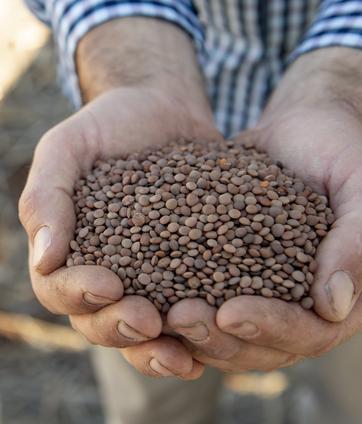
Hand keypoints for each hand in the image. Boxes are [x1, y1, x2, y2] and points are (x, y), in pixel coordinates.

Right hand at [19, 16, 221, 379]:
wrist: (164, 107)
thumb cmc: (106, 124)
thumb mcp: (66, 147)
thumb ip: (45, 197)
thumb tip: (43, 260)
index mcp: (64, 251)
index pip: (56, 289)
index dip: (77, 295)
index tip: (108, 283)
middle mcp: (100, 273)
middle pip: (96, 323)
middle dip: (118, 328)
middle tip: (147, 319)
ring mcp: (144, 280)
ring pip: (139, 334)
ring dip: (156, 351)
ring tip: (182, 356)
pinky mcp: (187, 276)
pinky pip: (185, 317)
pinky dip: (196, 338)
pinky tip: (216, 344)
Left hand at [168, 48, 361, 371]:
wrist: (302, 126)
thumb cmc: (342, 149)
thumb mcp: (359, 185)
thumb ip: (354, 242)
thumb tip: (332, 307)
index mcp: (336, 298)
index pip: (307, 332)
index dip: (270, 327)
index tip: (230, 311)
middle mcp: (294, 305)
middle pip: (255, 346)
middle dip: (216, 337)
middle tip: (179, 317)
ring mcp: (254, 291)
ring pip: (218, 331)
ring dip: (184, 329)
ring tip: (147, 311)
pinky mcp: (219, 270)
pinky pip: (193, 293)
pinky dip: (165, 298)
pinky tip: (133, 288)